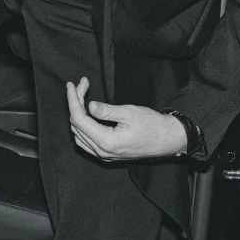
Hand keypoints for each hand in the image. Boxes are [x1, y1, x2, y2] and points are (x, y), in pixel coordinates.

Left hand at [66, 77, 186, 160]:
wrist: (168, 139)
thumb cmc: (152, 125)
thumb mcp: (130, 113)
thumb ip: (107, 111)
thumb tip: (89, 105)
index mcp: (106, 141)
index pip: (79, 119)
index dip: (73, 100)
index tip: (72, 84)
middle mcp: (102, 151)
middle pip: (77, 126)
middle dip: (76, 103)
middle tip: (83, 84)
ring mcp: (104, 155)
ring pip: (79, 135)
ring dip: (77, 114)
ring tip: (82, 95)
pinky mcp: (107, 154)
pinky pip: (86, 142)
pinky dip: (82, 126)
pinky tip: (87, 113)